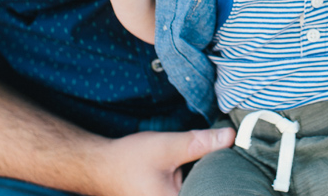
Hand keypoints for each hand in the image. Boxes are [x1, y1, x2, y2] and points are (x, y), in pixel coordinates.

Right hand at [95, 128, 234, 195]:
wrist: (96, 166)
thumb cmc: (127, 160)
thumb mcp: (168, 148)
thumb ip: (200, 144)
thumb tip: (231, 137)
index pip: (212, 192)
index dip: (223, 180)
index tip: (231, 165)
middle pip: (205, 190)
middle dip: (214, 176)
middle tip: (217, 159)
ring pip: (195, 190)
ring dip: (201, 178)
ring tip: (202, 161)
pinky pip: (185, 190)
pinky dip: (191, 180)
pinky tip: (189, 168)